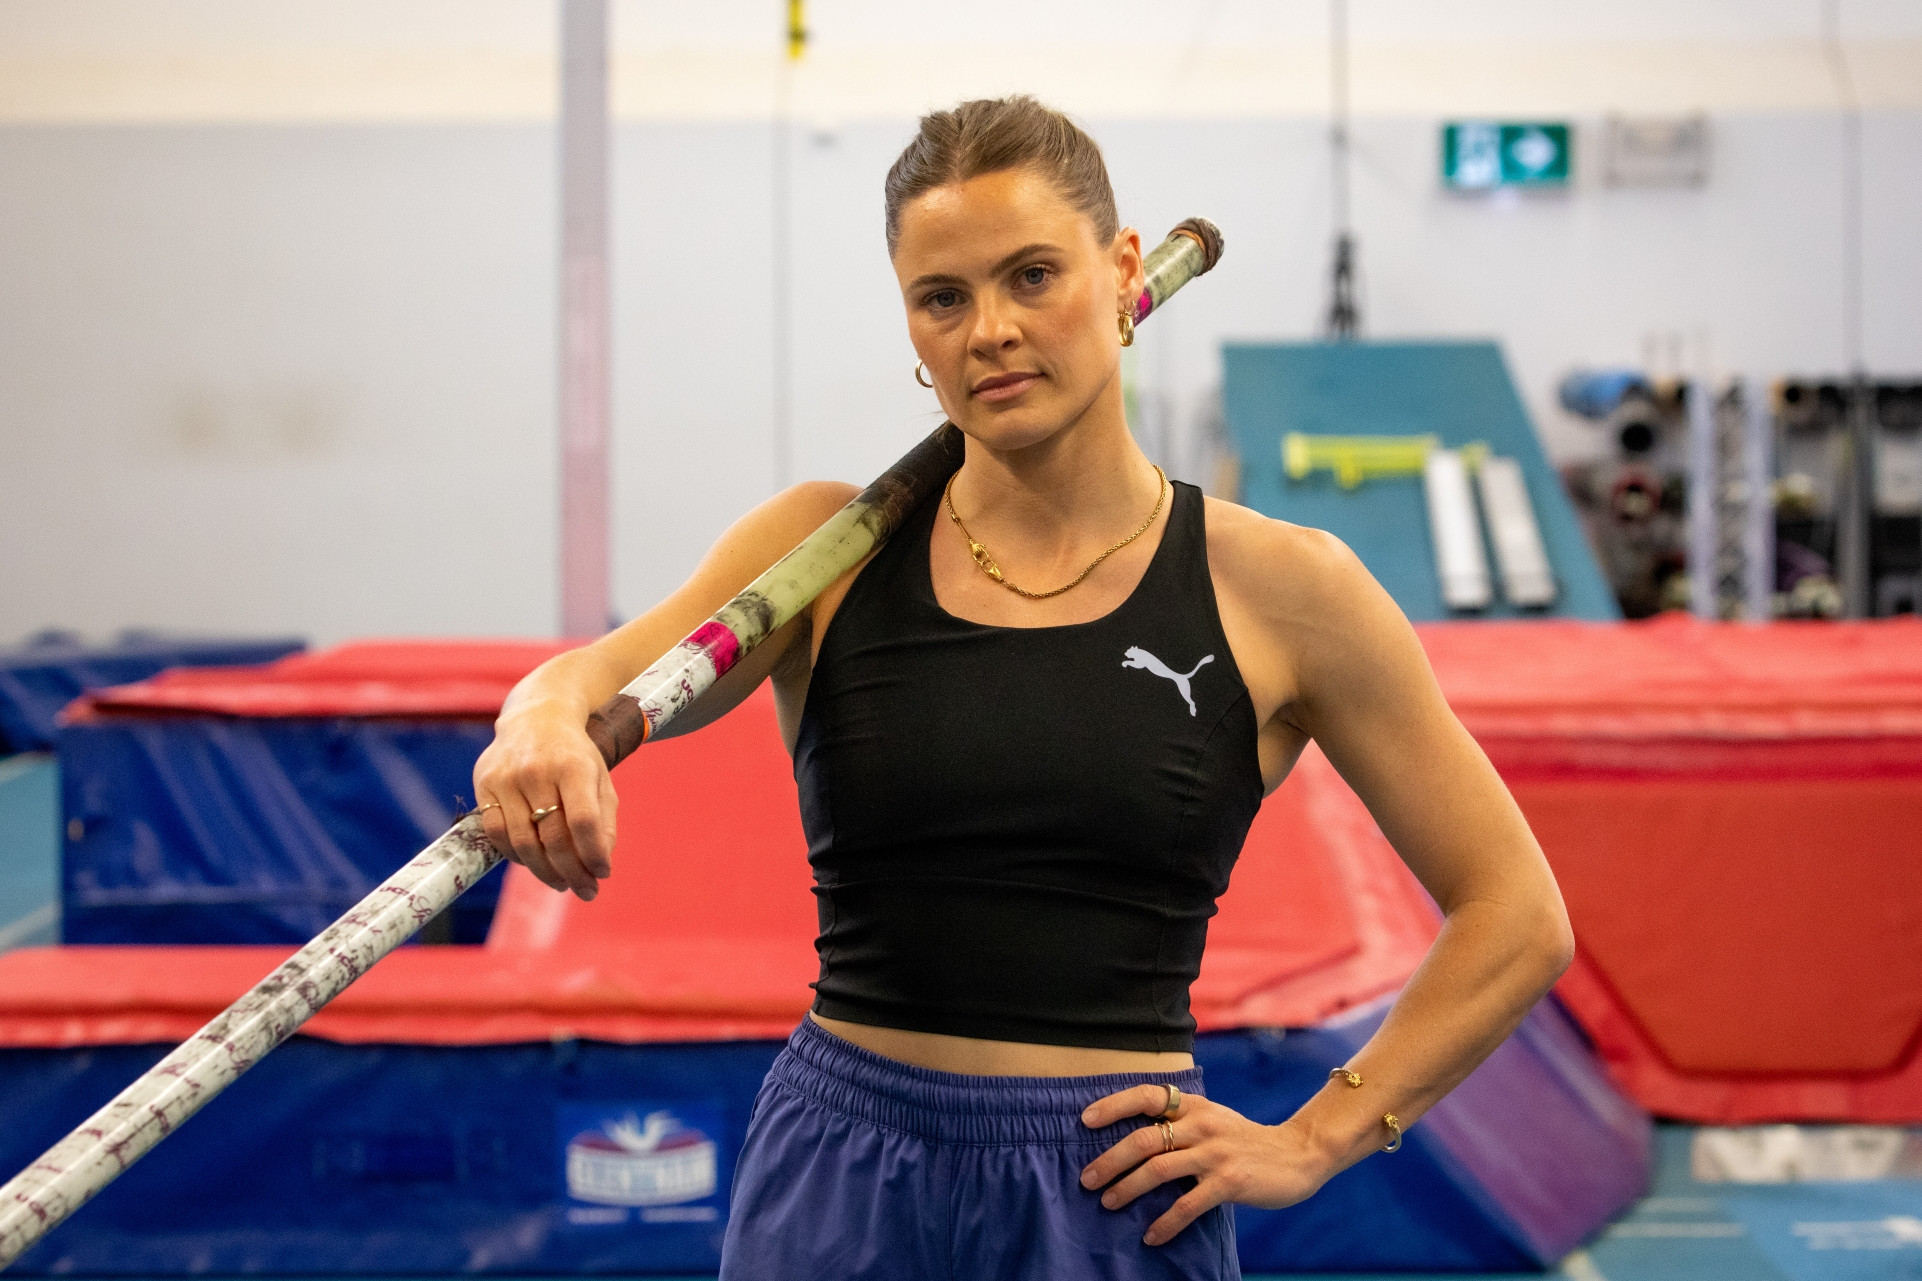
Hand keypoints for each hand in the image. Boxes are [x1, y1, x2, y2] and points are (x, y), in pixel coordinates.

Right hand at [472, 708, 617, 900]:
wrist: (536, 717)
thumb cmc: (574, 754)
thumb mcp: (599, 778)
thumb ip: (604, 819)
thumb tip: (602, 863)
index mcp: (572, 766)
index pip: (582, 821)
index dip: (593, 854)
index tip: (603, 874)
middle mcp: (536, 771)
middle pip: (553, 837)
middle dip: (572, 872)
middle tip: (585, 890)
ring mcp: (506, 777)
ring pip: (522, 842)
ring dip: (544, 872)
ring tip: (562, 883)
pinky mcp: (483, 784)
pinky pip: (496, 833)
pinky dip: (515, 855)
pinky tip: (533, 863)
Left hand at [1079, 1084, 1330, 1245]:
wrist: (1298, 1154)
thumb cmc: (1244, 1140)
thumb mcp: (1212, 1119)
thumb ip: (1180, 1123)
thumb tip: (1130, 1141)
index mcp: (1194, 1105)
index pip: (1146, 1095)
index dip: (1113, 1105)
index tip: (1085, 1120)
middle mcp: (1201, 1124)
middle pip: (1144, 1137)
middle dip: (1110, 1159)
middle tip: (1087, 1179)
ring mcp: (1215, 1152)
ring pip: (1159, 1168)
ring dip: (1128, 1188)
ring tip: (1108, 1203)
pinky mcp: (1229, 1182)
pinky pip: (1187, 1204)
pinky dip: (1166, 1222)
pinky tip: (1152, 1235)